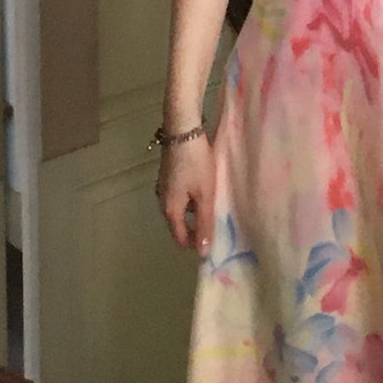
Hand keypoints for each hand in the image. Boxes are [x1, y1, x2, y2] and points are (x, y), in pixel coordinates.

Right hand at [156, 136, 215, 256]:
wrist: (183, 131)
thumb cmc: (196, 164)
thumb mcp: (205, 194)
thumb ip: (205, 222)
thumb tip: (204, 252)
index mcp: (170, 210)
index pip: (181, 238)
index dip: (197, 243)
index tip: (215, 241)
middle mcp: (163, 201)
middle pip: (180, 224)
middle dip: (198, 228)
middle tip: (219, 224)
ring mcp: (164, 188)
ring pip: (181, 209)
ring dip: (196, 212)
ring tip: (216, 206)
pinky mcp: (169, 176)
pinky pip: (181, 196)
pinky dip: (193, 199)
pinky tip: (207, 190)